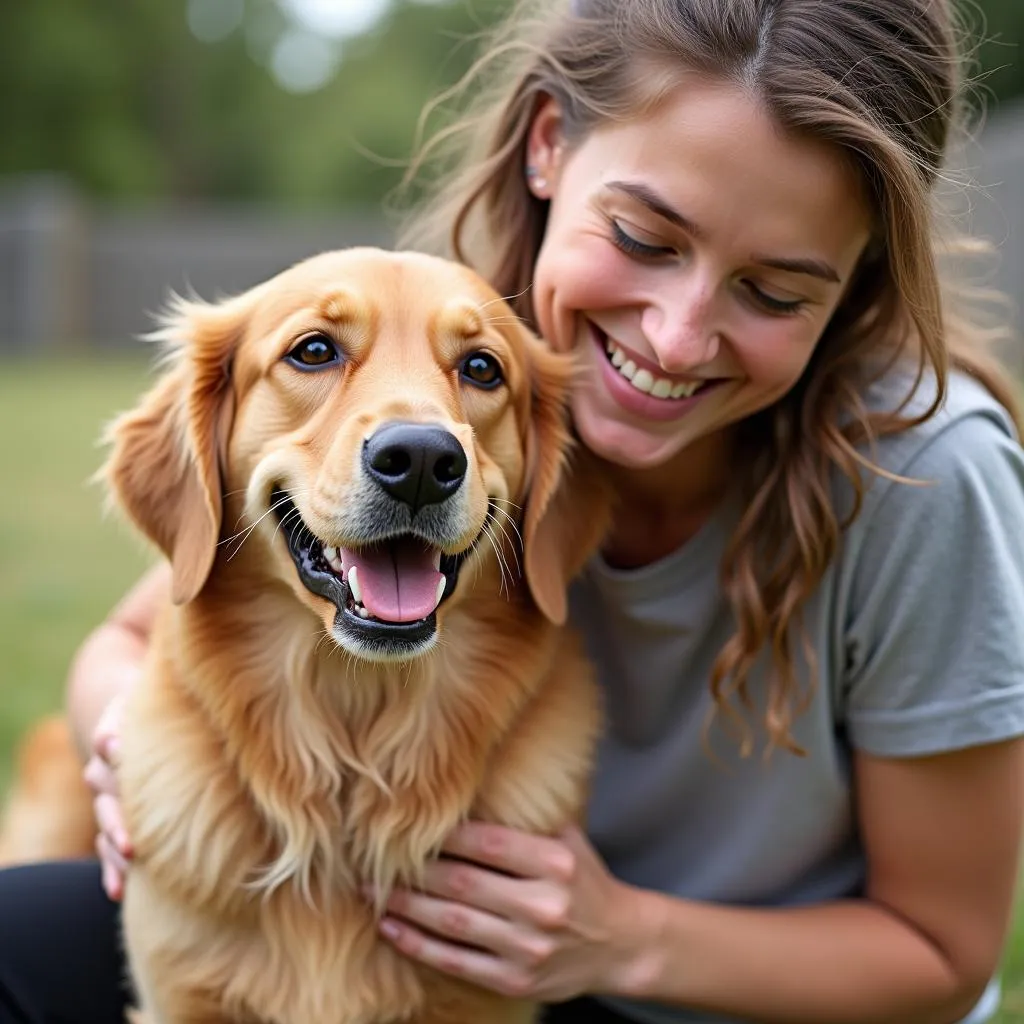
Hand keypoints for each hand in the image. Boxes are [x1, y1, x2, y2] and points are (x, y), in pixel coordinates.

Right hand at [82, 693, 132, 899]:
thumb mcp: (148, 698)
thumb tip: (112, 743)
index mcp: (113, 736)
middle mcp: (104, 771)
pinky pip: (107, 848)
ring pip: (105, 824)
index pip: (110, 743)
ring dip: (115, 843)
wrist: (142, 725)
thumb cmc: (158, 710)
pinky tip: (119, 890)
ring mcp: (106, 799)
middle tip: (133, 837)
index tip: (119, 758)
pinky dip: (111, 869)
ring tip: (130, 859)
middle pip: (105, 792)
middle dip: (118, 815)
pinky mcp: (114, 822)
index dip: (114, 750)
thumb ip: (136, 714)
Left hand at [372, 822, 657, 1001]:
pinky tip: (391, 929)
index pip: (488, 844)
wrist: (620, 944)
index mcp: (556, 863)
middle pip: (463, 884)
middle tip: (374, 860)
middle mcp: (543, 906)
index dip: (444, 836)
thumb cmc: (584, 880)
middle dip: (413, 873)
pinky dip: (419, 945)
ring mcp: (528, 948)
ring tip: (372, 892)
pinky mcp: (515, 980)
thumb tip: (471, 785)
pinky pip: (456, 962)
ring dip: (406, 908)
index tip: (408, 826)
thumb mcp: (567, 840)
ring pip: (453, 923)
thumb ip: (526, 818)